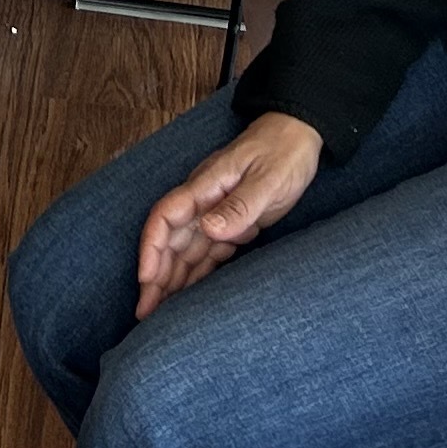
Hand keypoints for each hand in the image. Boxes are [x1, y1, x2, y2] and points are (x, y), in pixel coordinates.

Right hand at [133, 116, 321, 317]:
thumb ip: (239, 205)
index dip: (152, 249)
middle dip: (155, 275)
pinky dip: (197, 274)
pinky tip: (189, 295)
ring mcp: (216, 212)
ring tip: (160, 312)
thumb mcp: (267, 178)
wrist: (300, 135)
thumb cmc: (284, 151)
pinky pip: (208, 252)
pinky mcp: (232, 222)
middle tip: (146, 312)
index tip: (147, 279)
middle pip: (170, 241)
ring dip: (172, 280)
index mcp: (205, 187)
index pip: (165, 217)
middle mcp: (204, 201)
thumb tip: (208, 229)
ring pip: (186, 250)